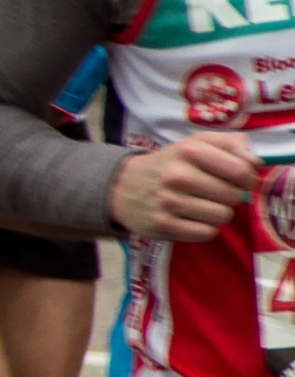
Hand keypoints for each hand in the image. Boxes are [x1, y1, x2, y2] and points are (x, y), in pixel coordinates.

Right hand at [108, 133, 259, 241]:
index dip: (247, 178)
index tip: (239, 179)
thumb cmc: (168, 163)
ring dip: (218, 213)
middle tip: (215, 192)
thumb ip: (230, 143)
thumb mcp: (194, 143)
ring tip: (203, 205)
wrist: (121, 185)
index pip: (240, 170)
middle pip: (233, 196)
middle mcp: (178, 176)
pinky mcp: (163, 225)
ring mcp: (169, 202)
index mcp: (188, 151)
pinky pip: (206, 233)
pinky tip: (192, 218)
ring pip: (222, 216)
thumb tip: (255, 162)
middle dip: (229, 195)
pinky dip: (204, 228)